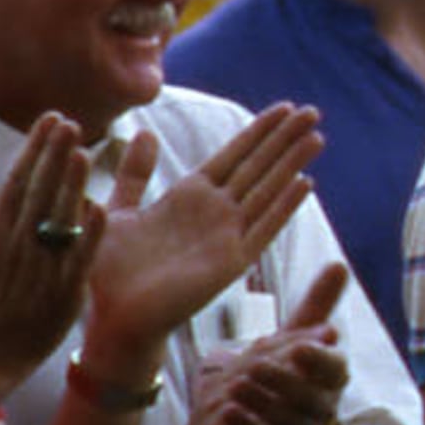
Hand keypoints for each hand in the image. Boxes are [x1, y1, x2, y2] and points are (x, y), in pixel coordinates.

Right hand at [0, 113, 100, 377]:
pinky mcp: (64, 290)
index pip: (18, 180)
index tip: (52, 118)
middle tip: (72, 123)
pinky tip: (101, 208)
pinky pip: (79, 259)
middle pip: (39, 193)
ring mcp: (41, 267)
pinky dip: (88, 235)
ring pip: (59, 220)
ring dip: (71, 185)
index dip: (35, 147)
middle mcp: (18, 245)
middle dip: (54, 156)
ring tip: (84, 150)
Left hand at [85, 106, 321, 353]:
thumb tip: (145, 132)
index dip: (259, 131)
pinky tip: (305, 183)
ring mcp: (225, 237)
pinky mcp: (230, 263)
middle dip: (285, 138)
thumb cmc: (108, 270)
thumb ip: (135, 174)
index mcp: (188, 197)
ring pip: (267, 190)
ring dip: (292, 164)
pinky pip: (263, 229)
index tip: (285, 107)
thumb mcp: (118, 210)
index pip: (234, 155)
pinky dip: (284, 207)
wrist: (110, 317)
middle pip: (258, 166)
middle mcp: (213, 213)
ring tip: (316, 136)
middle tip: (313, 110)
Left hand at [218, 262, 352, 424]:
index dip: (319, 359)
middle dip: (282, 381)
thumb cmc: (296, 379)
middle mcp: (325, 407)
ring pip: (288, 423)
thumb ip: (319, 306)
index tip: (299, 349)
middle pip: (308, 397)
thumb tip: (338, 263)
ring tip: (234, 387)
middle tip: (254, 365)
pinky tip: (226, 415)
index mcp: (333, 377)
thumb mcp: (305, 343)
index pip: (335, 368)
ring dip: (261, 404)